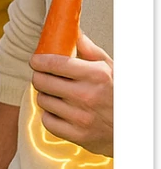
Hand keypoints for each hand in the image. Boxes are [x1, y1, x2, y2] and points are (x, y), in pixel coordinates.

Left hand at [32, 30, 112, 156]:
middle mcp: (87, 95)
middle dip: (40, 77)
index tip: (36, 61)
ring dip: (46, 96)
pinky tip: (59, 112)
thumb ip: (90, 50)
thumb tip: (75, 32)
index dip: (39, 61)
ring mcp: (81, 117)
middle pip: (42, 81)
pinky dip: (50, 116)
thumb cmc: (119, 95)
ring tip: (56, 95)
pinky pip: (47, 121)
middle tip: (44, 77)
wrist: (132, 127)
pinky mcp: (78, 135)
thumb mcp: (111, 69)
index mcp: (96, 75)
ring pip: (43, 101)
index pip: (54, 63)